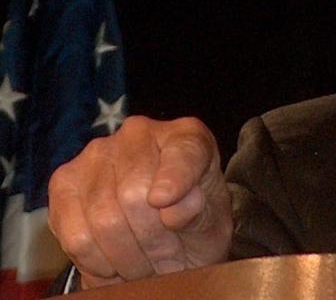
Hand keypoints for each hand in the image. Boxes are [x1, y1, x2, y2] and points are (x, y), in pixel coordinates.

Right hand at [48, 116, 232, 288]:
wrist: (163, 241)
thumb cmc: (192, 224)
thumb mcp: (210, 224)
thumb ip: (197, 214)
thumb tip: (172, 211)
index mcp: (188, 137)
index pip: (183, 153)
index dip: (174, 178)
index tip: (164, 200)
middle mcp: (139, 134)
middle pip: (135, 195)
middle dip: (151, 240)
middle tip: (165, 258)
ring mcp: (98, 154)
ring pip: (103, 219)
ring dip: (126, 256)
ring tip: (143, 262)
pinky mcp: (64, 182)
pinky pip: (76, 235)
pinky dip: (96, 261)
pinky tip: (114, 262)